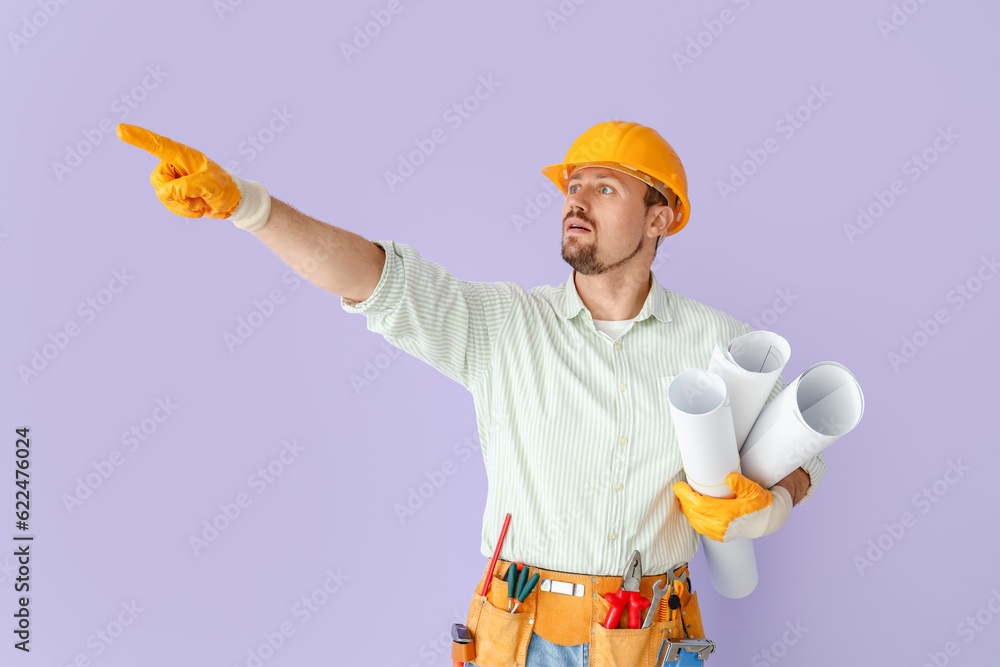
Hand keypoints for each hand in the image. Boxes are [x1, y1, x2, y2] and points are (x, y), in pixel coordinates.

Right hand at [116, 123, 240, 218]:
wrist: (231, 202)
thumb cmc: (224, 187)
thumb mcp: (211, 186)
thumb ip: (187, 187)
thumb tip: (164, 193)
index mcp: (183, 155)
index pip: (158, 146)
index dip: (140, 138)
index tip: (120, 129)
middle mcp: (173, 164)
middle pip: (158, 182)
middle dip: (178, 196)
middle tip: (199, 197)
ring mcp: (172, 179)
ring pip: (163, 196)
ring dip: (184, 205)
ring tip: (201, 201)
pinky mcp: (173, 192)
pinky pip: (169, 205)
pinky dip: (185, 211)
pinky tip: (198, 207)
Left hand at [672, 472, 791, 541]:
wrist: (766, 520)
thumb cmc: (759, 504)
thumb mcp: (753, 490)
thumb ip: (741, 483)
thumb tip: (729, 477)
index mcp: (727, 515)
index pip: (699, 504)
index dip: (686, 495)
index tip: (679, 486)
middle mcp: (720, 527)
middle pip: (693, 512)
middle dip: (684, 500)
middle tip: (681, 488)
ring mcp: (719, 534)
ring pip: (694, 521)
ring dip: (687, 508)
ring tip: (685, 496)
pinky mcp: (718, 536)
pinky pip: (700, 527)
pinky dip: (693, 517)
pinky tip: (692, 508)